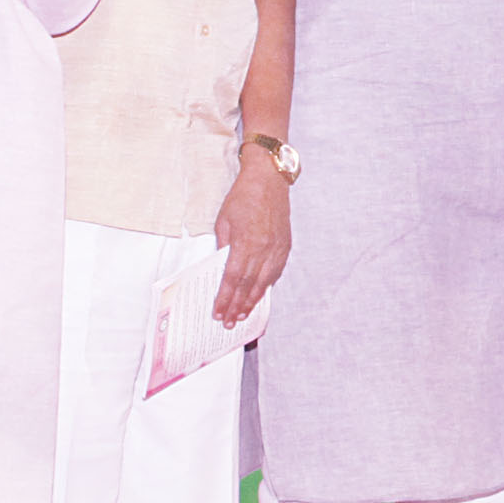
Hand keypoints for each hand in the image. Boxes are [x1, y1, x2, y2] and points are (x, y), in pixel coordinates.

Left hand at [210, 161, 291, 325]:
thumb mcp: (223, 220)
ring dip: (253, 301)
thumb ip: (223, 246)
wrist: (268, 180)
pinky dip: (266, 286)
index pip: (232, 278)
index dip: (225, 298)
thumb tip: (221, 268)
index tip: (218, 312)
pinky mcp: (285, 246)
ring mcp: (277, 248)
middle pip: (248, 285)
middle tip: (229, 322)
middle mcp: (263, 248)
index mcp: (245, 242)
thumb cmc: (243, 196)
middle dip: (237, 306)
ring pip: (265, 282)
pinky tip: (259, 295)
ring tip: (243, 315)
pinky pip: (276, 272)